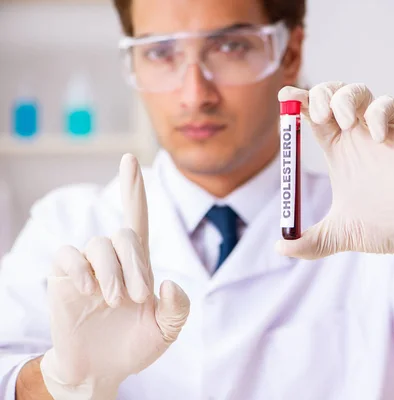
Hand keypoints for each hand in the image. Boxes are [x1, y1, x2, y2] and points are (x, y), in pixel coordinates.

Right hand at [40, 154, 190, 399]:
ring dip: (112, 272)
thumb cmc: (135, 345)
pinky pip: (66, 254)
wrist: (102, 371)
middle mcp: (113, 258)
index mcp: (139, 263)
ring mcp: (87, 266)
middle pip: (125, 233)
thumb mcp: (166, 330)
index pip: (137, 217)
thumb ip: (178, 307)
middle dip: (135, 265)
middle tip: (136, 298)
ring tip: (115, 302)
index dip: (133, 188)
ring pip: (99, 243)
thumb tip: (167, 281)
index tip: (130, 158)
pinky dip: (80, 269)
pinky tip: (89, 291)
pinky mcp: (62, 278)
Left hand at [277, 82, 393, 286]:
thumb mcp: (337, 236)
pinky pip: (390, 105)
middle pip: (331, 95)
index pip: (312, 116)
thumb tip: (281, 249)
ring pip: (359, 91)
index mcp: (337, 151)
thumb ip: (308, 243)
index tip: (285, 97)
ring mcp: (380, 132)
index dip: (298, 103)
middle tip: (318, 115)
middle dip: (320, 94)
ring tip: (345, 123)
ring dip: (345, 98)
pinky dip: (378, 113)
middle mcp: (356, 137)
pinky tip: (377, 138)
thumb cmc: (383, 230)